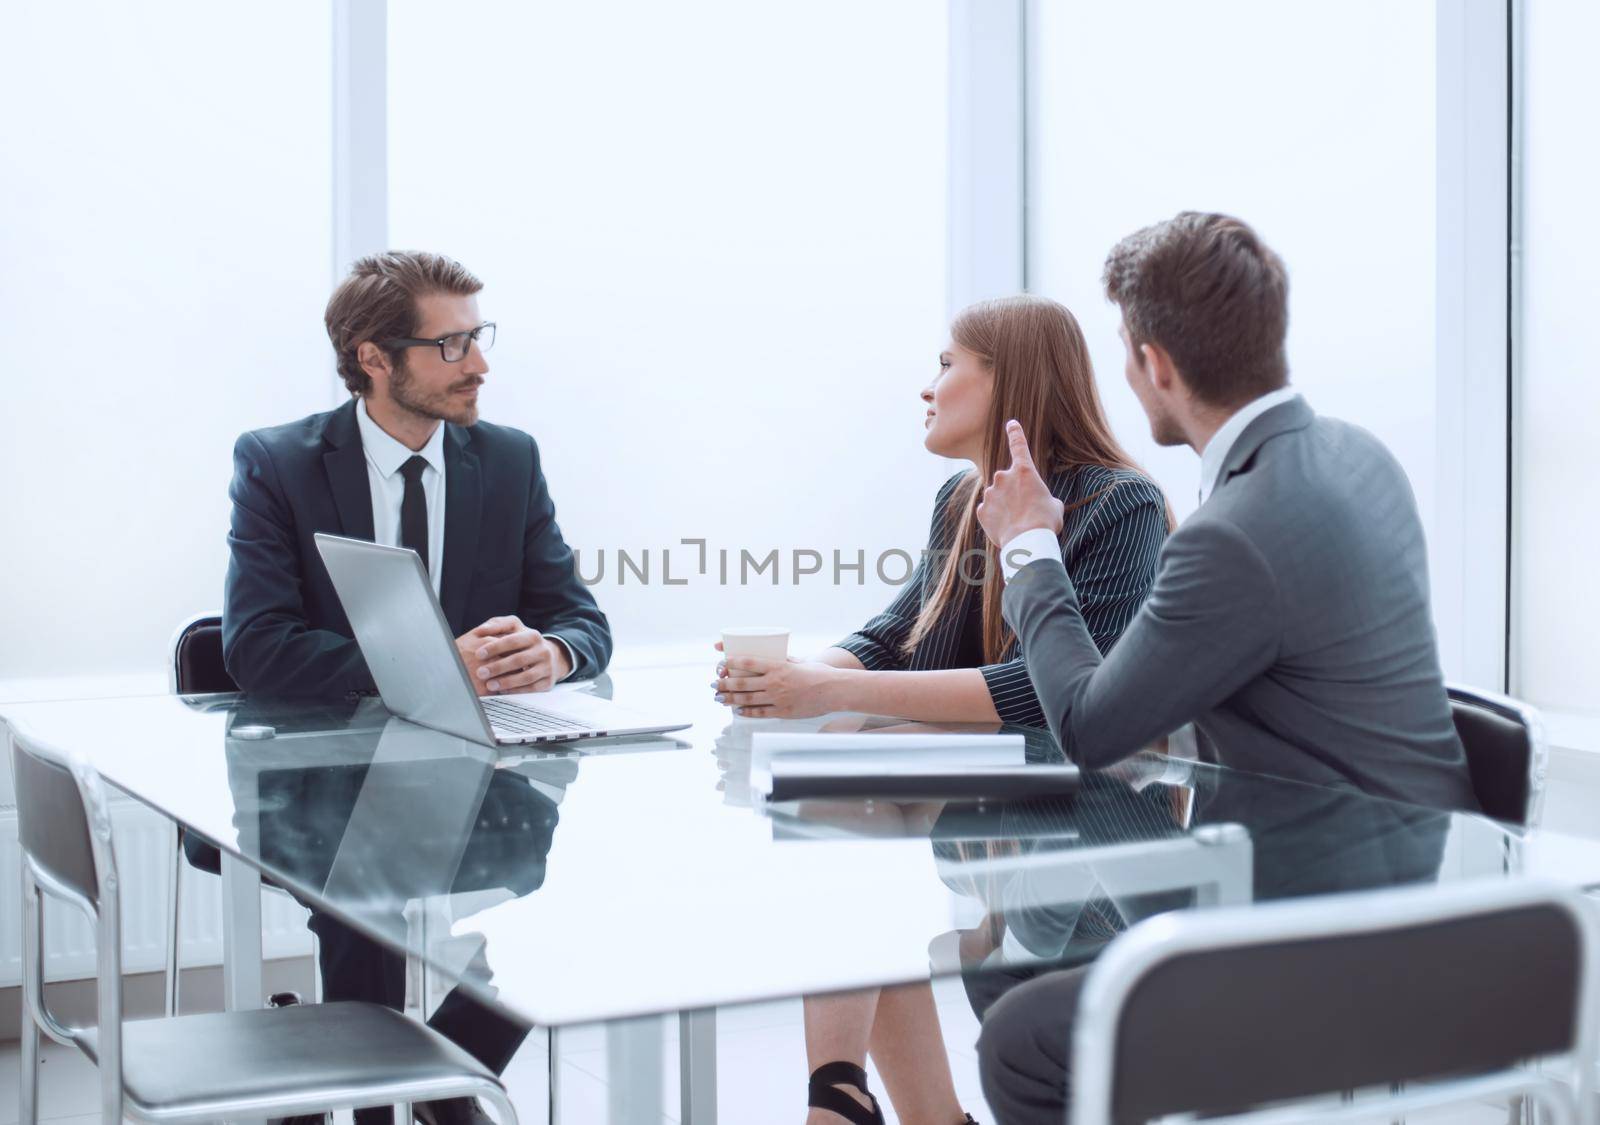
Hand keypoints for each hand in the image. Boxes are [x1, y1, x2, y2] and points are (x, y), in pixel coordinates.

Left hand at [457, 616, 569, 694]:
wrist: (549, 656)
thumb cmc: (524, 643)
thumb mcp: (514, 629)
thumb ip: (498, 625)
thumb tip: (481, 630)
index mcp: (533, 636)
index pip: (512, 641)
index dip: (494, 648)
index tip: (478, 654)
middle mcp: (543, 651)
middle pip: (519, 660)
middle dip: (497, 667)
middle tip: (480, 673)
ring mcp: (547, 667)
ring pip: (526, 676)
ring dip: (506, 682)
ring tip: (489, 685)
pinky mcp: (548, 682)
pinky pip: (532, 689)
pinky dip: (517, 691)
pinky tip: (502, 691)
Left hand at [712, 652, 839, 718]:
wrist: (834, 690)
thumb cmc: (818, 673)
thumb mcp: (798, 661)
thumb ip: (782, 660)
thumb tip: (769, 657)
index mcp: (778, 666)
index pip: (748, 663)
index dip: (731, 663)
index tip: (722, 663)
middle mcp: (775, 682)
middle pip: (742, 683)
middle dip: (725, 684)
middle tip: (714, 684)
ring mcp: (778, 698)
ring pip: (747, 700)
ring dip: (730, 699)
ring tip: (719, 698)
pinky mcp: (783, 712)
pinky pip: (760, 712)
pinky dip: (746, 712)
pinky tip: (737, 711)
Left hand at [977, 420, 1063, 545]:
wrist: (1027, 541)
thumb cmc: (1045, 521)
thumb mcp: (1054, 505)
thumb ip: (1042, 497)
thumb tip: (1038, 502)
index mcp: (1024, 471)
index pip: (1019, 445)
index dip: (1015, 433)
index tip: (1011, 423)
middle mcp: (1003, 477)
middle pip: (1007, 480)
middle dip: (1013, 492)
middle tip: (1025, 509)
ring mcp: (990, 493)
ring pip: (997, 496)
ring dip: (1005, 506)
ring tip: (1017, 522)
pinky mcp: (981, 510)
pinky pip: (988, 511)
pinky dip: (996, 518)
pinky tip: (1006, 528)